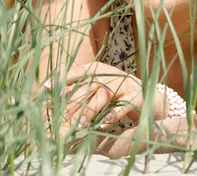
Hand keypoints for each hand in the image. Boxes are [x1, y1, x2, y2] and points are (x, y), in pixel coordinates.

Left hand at [43, 61, 166, 128]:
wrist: (151, 99)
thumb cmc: (118, 95)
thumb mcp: (100, 88)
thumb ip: (80, 89)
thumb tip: (53, 92)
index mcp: (100, 69)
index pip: (79, 71)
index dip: (63, 78)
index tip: (46, 87)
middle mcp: (112, 74)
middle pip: (89, 86)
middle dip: (74, 102)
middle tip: (61, 117)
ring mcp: (126, 85)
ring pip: (104, 96)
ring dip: (90, 111)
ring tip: (79, 125)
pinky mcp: (137, 97)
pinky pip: (122, 108)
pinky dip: (111, 118)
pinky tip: (101, 127)